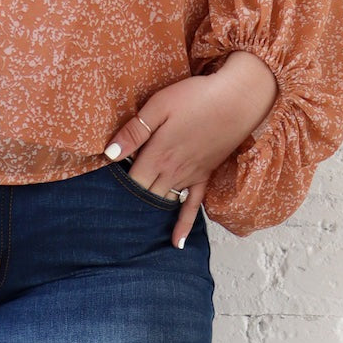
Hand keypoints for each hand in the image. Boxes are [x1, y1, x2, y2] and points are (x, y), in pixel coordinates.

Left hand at [105, 51, 279, 245]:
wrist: (238, 100)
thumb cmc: (196, 98)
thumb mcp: (159, 105)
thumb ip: (134, 132)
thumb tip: (110, 154)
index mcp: (156, 155)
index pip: (129, 181)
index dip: (117, 186)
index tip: (104, 191)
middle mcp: (171, 172)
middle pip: (144, 195)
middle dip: (129, 202)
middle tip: (113, 212)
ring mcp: (189, 177)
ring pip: (163, 202)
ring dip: (148, 213)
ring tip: (132, 227)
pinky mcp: (204, 177)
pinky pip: (192, 207)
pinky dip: (183, 226)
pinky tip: (177, 244)